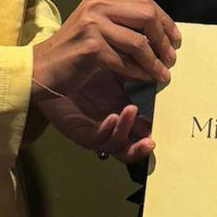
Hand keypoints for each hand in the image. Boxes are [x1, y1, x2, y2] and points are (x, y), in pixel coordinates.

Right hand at [32, 0, 178, 99]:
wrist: (41, 68)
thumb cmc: (73, 51)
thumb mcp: (97, 26)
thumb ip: (122, 22)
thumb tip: (161, 32)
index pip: (144, 2)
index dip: (164, 20)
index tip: (176, 38)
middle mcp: (97, 5)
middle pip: (146, 15)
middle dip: (164, 38)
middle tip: (172, 57)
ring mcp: (93, 24)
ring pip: (139, 42)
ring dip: (155, 61)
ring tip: (164, 73)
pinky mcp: (91, 47)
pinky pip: (125, 62)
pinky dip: (140, 73)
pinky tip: (147, 80)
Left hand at [35, 66, 153, 161]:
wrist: (52, 71)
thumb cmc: (85, 71)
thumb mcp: (116, 69)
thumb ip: (136, 72)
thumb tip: (160, 67)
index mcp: (121, 117)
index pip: (140, 133)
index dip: (150, 133)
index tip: (164, 124)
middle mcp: (109, 129)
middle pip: (128, 150)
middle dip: (140, 148)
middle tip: (152, 140)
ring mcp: (93, 132)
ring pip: (113, 145)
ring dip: (125, 131)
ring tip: (131, 112)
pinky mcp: (77, 131)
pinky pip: (94, 138)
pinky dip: (106, 130)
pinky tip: (112, 117)